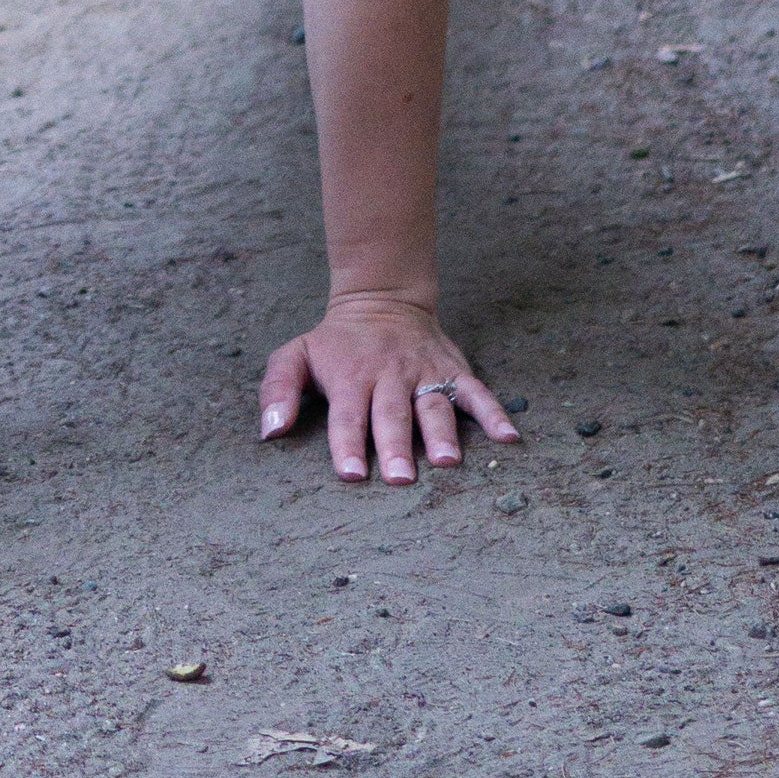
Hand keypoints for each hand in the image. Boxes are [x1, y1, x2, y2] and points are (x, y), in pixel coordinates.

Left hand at [260, 289, 520, 486]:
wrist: (381, 299)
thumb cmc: (335, 343)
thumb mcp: (295, 355)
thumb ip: (278, 390)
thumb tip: (270, 432)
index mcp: (350, 377)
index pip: (348, 414)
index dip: (348, 443)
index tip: (352, 473)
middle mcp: (388, 376)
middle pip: (391, 414)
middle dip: (396, 445)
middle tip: (401, 478)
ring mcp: (424, 373)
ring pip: (433, 405)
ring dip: (441, 433)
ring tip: (449, 462)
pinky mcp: (452, 371)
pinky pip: (476, 392)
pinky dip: (493, 413)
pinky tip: (508, 438)